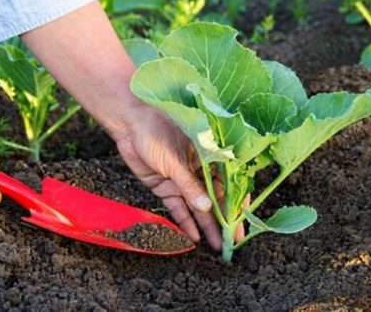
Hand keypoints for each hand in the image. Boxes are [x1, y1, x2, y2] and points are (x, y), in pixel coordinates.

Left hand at [113, 107, 222, 249]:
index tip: (242, 221)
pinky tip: (194, 236)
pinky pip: (177, 207)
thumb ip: (190, 185)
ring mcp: (181, 180)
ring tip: (216, 245)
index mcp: (208, 157)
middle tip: (232, 242)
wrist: (129, 125)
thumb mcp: (175, 159)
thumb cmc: (156, 131)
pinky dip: (185, 221)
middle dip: (223, 220)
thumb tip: (206, 208)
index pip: (228, 183)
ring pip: (197, 207)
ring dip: (206, 225)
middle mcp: (198, 171)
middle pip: (214, 199)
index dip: (236, 203)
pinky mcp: (165, 187)